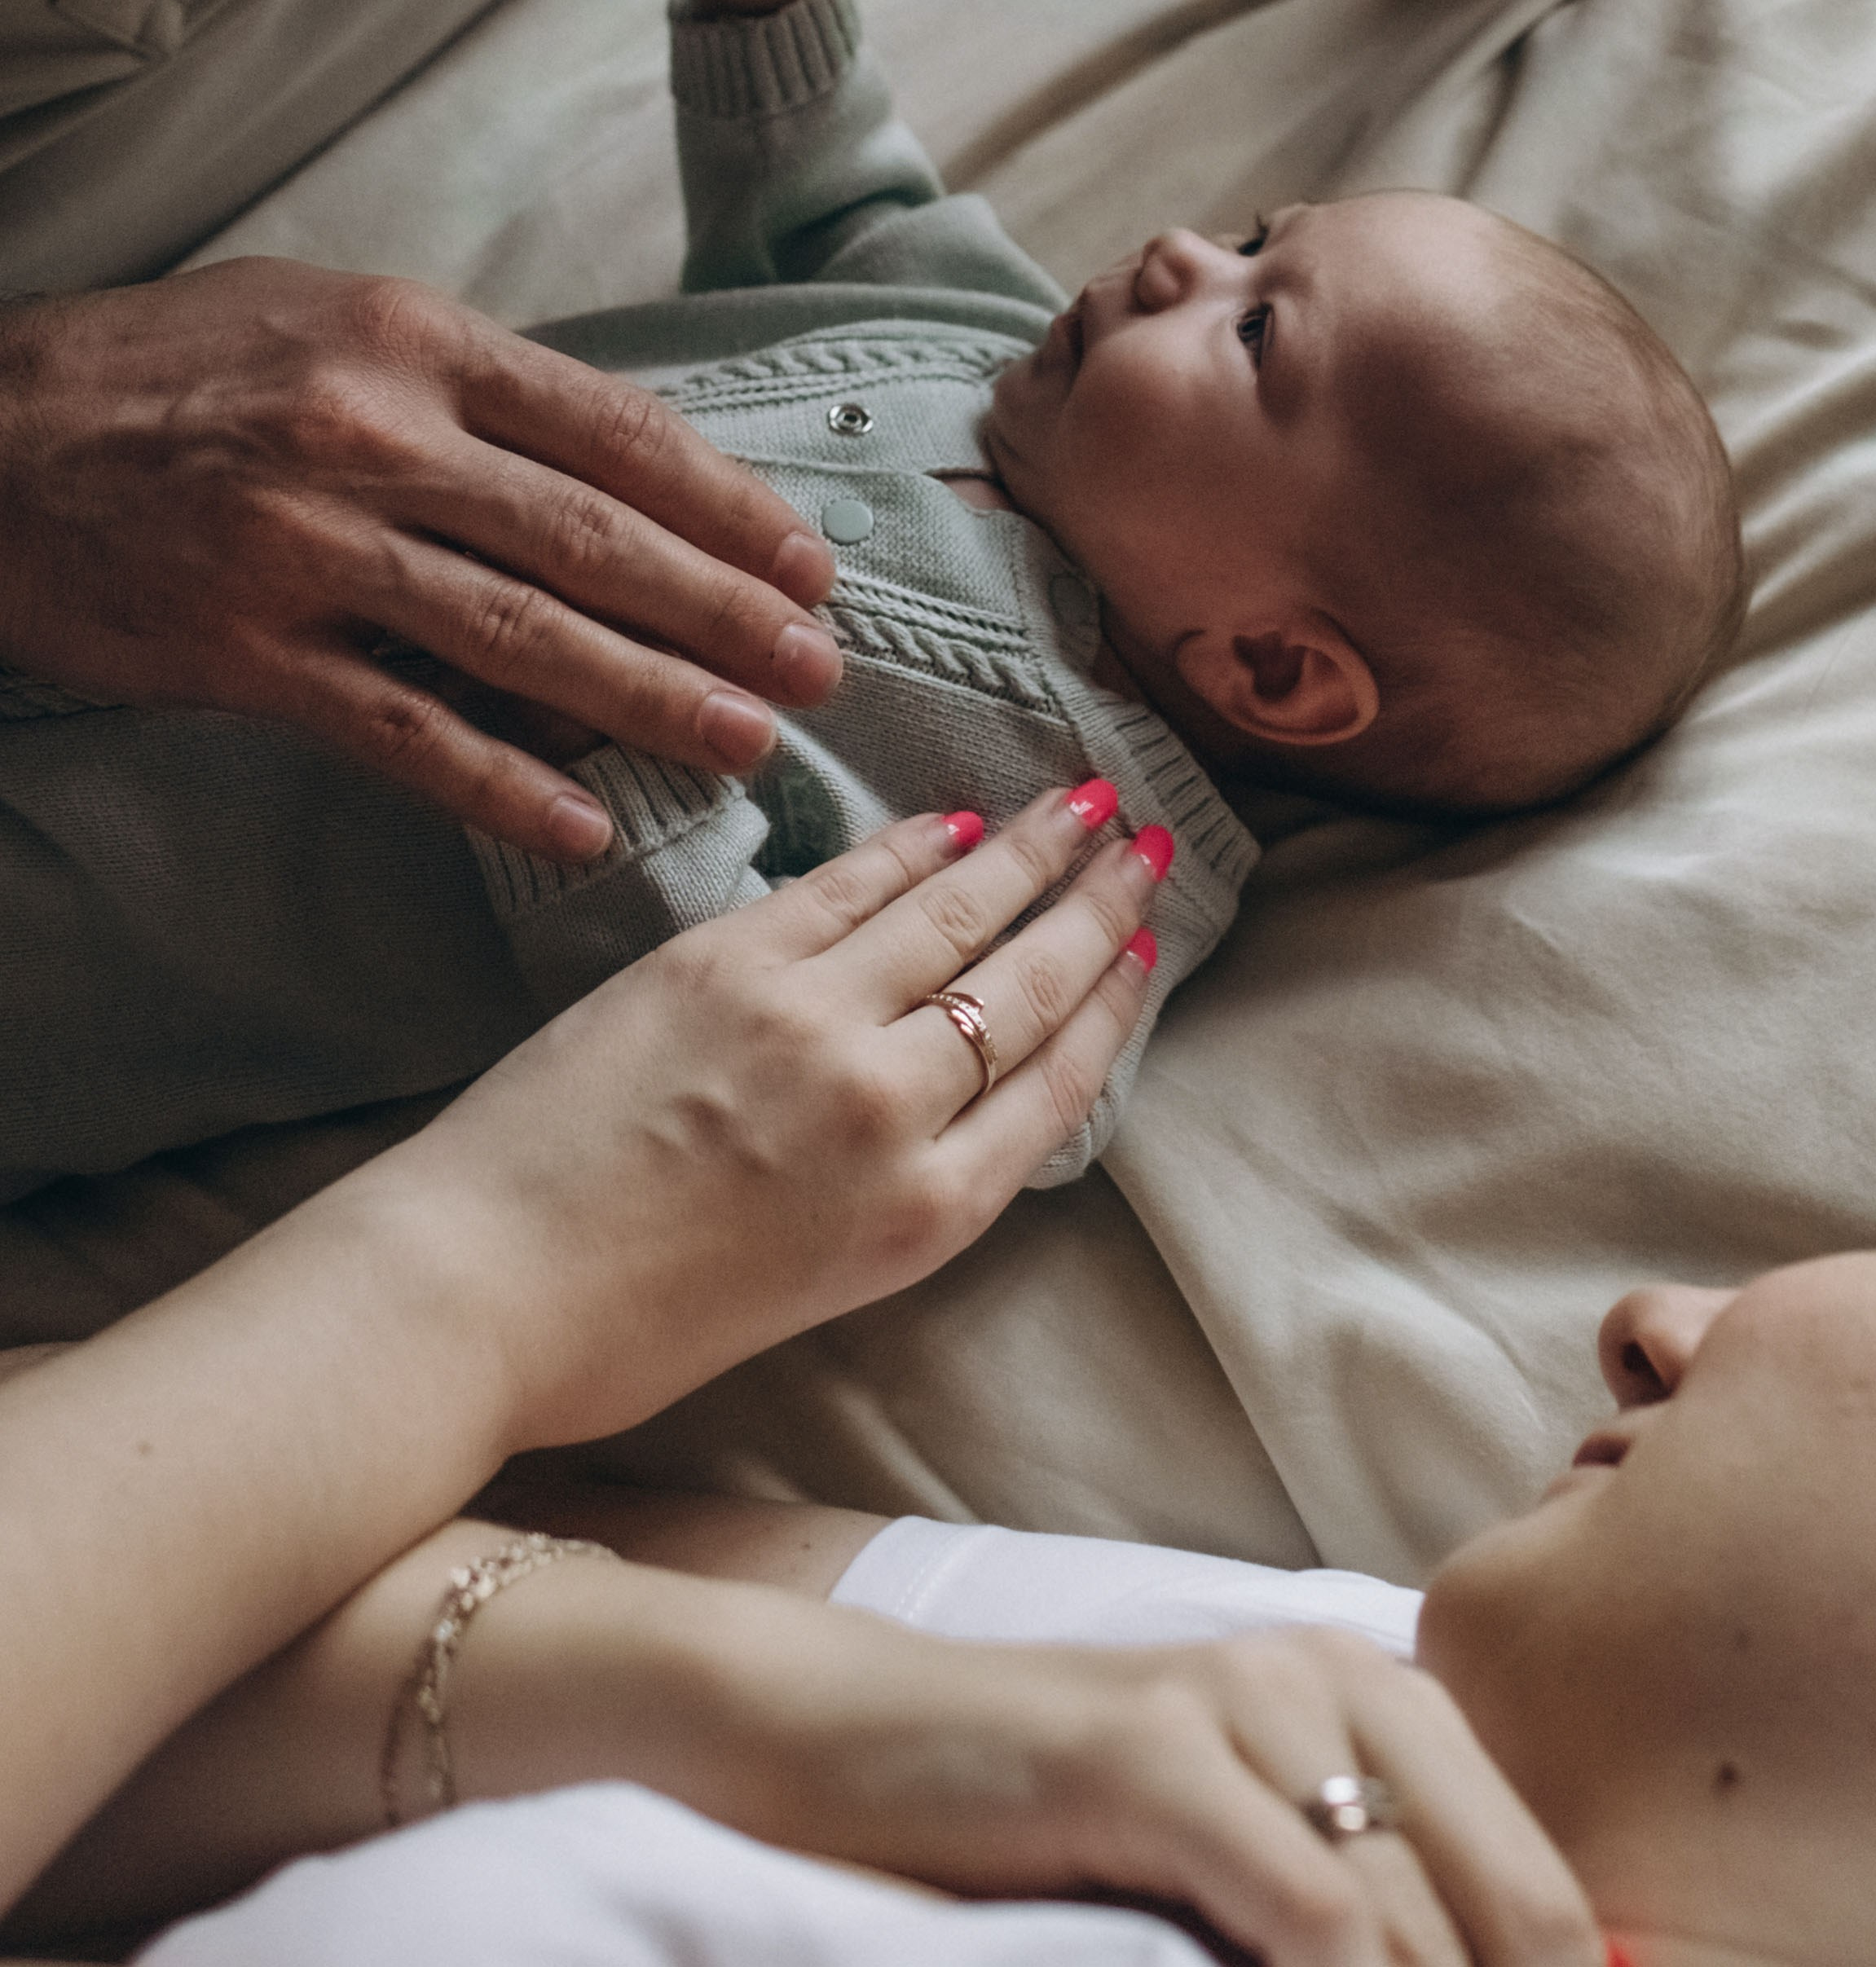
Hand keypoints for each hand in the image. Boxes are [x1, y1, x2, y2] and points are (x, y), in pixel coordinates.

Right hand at [0, 262, 842, 857]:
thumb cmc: (176, 370)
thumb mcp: (330, 318)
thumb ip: (469, 385)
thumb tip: (618, 465)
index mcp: (412, 342)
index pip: (613, 429)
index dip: (726, 505)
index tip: (807, 565)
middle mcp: (372, 438)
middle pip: (592, 539)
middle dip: (723, 613)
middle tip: (817, 670)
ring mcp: (305, 551)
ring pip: (520, 639)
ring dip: (648, 700)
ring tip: (745, 744)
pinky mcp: (244, 653)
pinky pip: (401, 732)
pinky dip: (501, 784)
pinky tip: (582, 824)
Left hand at [395, 783, 1163, 1437]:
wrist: (474, 1288)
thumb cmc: (624, 1326)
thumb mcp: (811, 1287)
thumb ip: (897, 1188)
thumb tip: (945, 1085)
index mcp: (917, 1215)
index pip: (1058, 1086)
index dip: (1113, 1005)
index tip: (1145, 946)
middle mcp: (886, 1110)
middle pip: (1028, 986)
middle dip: (1098, 907)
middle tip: (1147, 845)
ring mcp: (807, 1023)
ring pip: (956, 914)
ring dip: (1030, 850)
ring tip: (1085, 803)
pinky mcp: (725, 961)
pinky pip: (851, 887)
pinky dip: (913, 848)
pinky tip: (954, 822)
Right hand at [649, 1602, 1603, 1966]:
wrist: (857, 1740)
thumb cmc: (1055, 1826)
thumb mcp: (1241, 1867)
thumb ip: (1365, 1922)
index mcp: (1383, 1700)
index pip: (1546, 1900)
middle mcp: (1337, 1674)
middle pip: (1518, 1915)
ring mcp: (1244, 1697)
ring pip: (1411, 1928)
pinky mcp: (1155, 1748)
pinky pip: (1312, 1915)